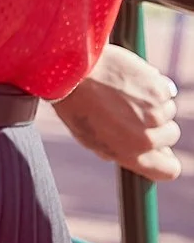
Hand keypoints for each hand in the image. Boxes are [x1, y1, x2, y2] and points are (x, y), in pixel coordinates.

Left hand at [53, 44, 181, 180]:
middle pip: (171, 135)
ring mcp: (155, 114)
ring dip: (153, 101)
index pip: (169, 170)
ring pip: (168, 110)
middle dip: (156, 123)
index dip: (165, 157)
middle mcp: (146, 140)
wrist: (71, 71)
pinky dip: (153, 83)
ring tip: (125, 92)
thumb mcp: (91, 139)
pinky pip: (166, 90)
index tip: (159, 146)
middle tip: (131, 109)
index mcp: (131, 156)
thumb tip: (144, 153)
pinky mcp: (159, 90)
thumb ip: (120, 150)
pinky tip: (131, 79)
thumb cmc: (77, 104)